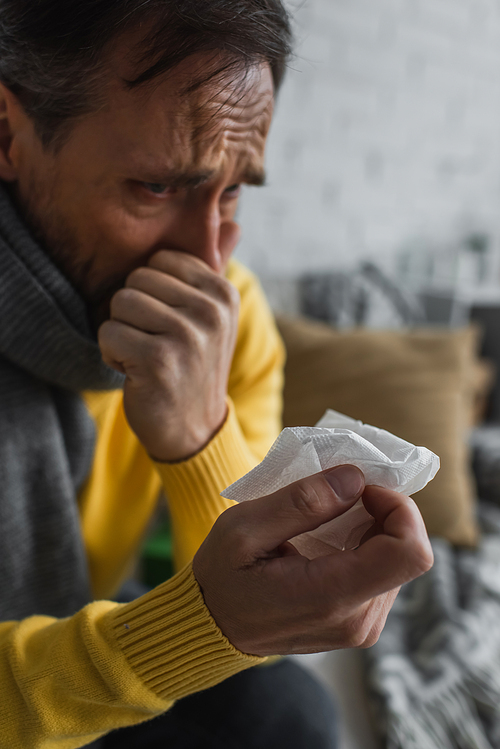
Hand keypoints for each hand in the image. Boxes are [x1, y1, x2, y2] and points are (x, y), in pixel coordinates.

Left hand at [98, 248, 239, 460]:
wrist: (195, 430)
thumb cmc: (194, 367)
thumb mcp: (213, 317)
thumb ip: (216, 268)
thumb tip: (231, 223)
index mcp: (223, 294)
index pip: (159, 261)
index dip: (151, 292)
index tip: (167, 324)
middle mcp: (211, 311)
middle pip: (135, 280)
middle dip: (133, 314)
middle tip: (154, 344)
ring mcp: (188, 335)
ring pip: (120, 303)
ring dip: (122, 334)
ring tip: (146, 357)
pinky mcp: (160, 360)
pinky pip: (108, 333)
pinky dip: (112, 355)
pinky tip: (136, 372)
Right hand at [193, 465, 432, 655]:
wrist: (213, 626)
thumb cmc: (222, 576)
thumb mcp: (243, 529)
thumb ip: (301, 503)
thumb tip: (355, 478)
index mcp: (331, 596)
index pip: (410, 552)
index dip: (398, 507)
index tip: (362, 488)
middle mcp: (358, 620)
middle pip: (406, 551)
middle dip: (382, 512)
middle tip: (339, 494)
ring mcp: (362, 626)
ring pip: (398, 560)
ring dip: (373, 528)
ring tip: (327, 518)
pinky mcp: (360, 623)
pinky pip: (384, 574)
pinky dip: (366, 546)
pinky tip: (331, 538)